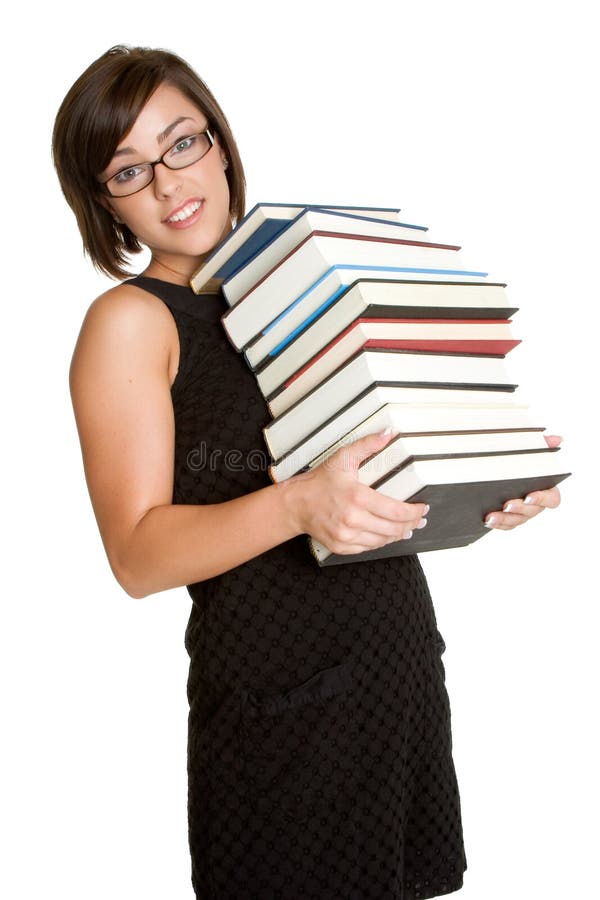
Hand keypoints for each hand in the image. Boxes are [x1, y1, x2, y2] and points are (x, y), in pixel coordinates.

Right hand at [289, 430, 428, 554]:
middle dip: (411, 524)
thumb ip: (367, 445)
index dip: (414, 512)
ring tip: (406, 528)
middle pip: (393, 528)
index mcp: (357, 497)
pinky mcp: (341, 546)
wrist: (295, 504)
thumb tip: (388, 434)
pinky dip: (380, 542)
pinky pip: (368, 548)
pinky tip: (385, 535)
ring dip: (398, 535)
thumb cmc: (319, 482)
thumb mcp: (344, 458)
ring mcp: (346, 535)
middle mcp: (353, 519)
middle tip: (419, 520)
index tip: (422, 508)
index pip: (396, 511)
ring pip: (382, 540)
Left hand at [484, 434, 562, 530]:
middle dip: (519, 509)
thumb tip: (557, 439)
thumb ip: (542, 445)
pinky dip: (497, 524)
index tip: (529, 496)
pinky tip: (486, 520)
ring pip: (517, 520)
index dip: (542, 499)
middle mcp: (535, 504)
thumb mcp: (527, 450)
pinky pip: (505, 525)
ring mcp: (522, 513)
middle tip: (507, 504)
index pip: (552, 498)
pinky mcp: (507, 518)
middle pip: (532, 512)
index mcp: (545, 488)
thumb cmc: (516, 459)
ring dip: (505, 519)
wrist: (493, 467)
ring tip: (491, 516)